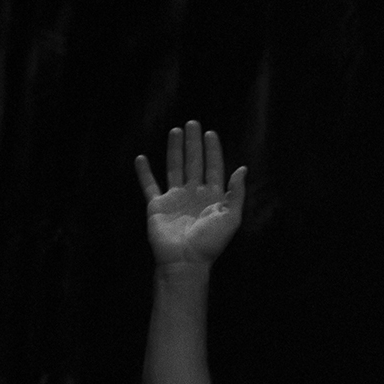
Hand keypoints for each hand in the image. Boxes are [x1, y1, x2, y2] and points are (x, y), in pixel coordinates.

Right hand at [135, 121, 245, 265]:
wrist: (185, 260)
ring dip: (174, 150)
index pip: (213, 168)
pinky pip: (149, 185)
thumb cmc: (211, 243)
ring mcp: (175, 198)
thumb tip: (242, 168)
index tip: (210, 133)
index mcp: (213, 197)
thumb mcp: (231, 217)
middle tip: (192, 123)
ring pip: (174, 168)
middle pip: (194, 163)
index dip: (213, 151)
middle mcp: (194, 194)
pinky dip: (144, 172)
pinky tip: (141, 158)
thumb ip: (236, 193)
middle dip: (193, 144)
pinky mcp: (157, 205)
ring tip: (175, 131)